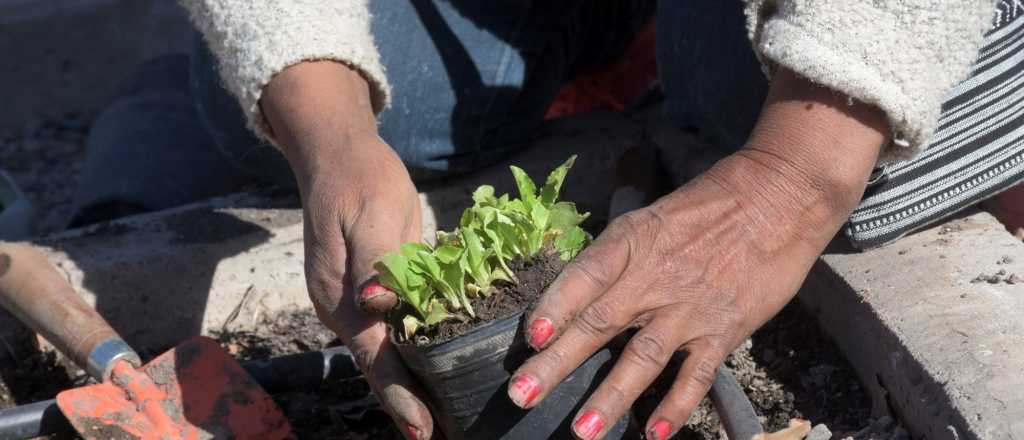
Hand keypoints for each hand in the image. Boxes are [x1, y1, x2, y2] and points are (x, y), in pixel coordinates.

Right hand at [262, 62, 431, 439]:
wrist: (339, 155)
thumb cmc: (361, 178)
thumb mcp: (372, 212)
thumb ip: (376, 261)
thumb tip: (373, 305)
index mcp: (339, 295)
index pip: (375, 356)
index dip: (400, 394)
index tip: (424, 430)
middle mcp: (341, 307)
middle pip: (379, 366)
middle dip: (408, 403)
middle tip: (443, 435)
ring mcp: (351, 301)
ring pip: (385, 353)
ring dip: (411, 385)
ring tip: (444, 417)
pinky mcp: (366, 291)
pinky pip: (392, 331)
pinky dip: (412, 355)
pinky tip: (436, 369)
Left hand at [507, 69, 888, 439]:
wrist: (778, 197)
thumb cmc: (709, 206)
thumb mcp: (651, 219)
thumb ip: (617, 259)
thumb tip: (578, 296)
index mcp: (630, 243)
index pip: (582, 277)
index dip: (554, 306)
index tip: (531, 336)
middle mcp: (652, 278)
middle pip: (597, 324)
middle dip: (556, 364)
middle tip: (523, 395)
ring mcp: (688, 308)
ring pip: (642, 358)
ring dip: (610, 397)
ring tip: (582, 432)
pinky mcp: (724, 329)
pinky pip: (696, 375)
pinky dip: (676, 406)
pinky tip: (654, 434)